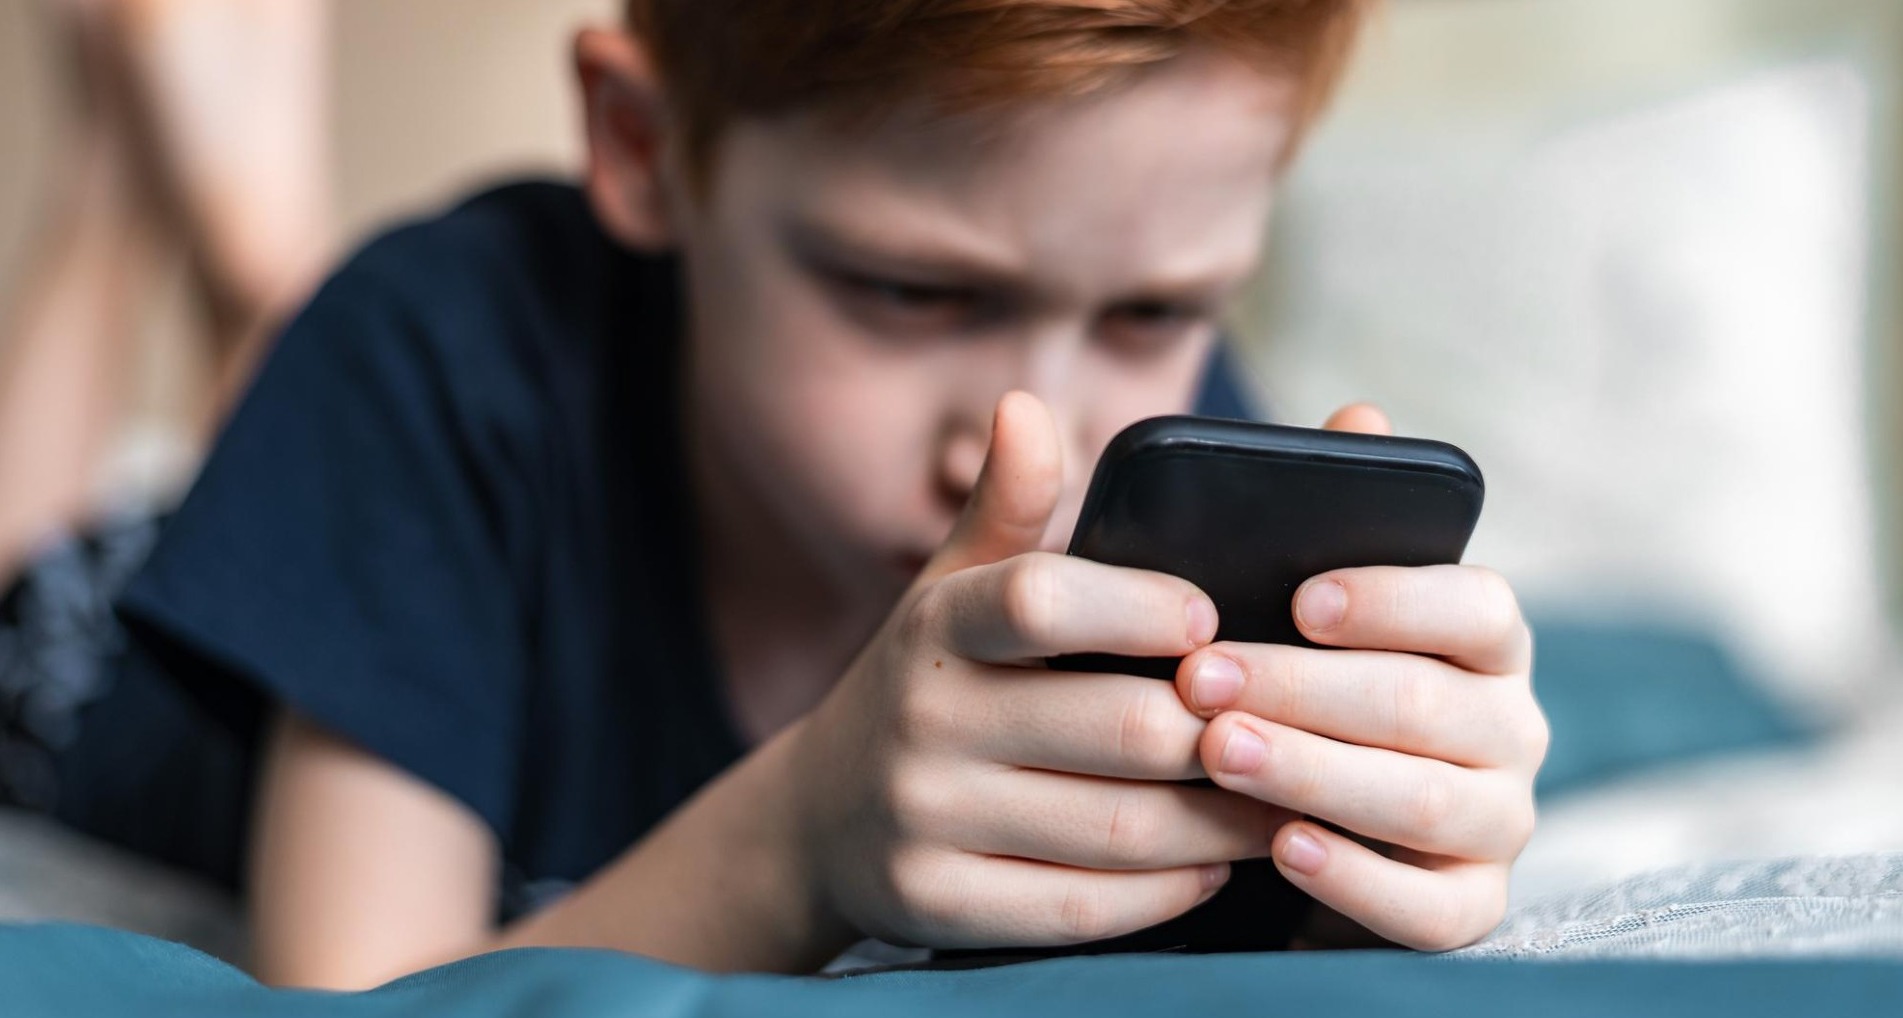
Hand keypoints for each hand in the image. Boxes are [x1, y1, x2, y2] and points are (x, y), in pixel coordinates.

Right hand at [786, 392, 1290, 949]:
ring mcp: (925, 818)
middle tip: (1305, 726)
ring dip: (1223, 819)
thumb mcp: (952, 591)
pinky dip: (1167, 891)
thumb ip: (1008, 509)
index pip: (1043, 601)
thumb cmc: (933, 684)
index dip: (1142, 608)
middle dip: (1225, 729)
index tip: (1212, 620)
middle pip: (1119, 728)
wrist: (822, 816)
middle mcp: (923, 719)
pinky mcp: (938, 905)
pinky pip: (1085, 908)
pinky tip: (1213, 868)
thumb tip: (1023, 407)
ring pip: (1119, 829)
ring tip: (1290, 797)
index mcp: (939, 625)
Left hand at [1173, 404, 1546, 951]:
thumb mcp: (1297, 604)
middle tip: (1202, 678)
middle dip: (1305, 689)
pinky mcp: (1470, 908)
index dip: (1392, 599)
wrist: (1292, 827)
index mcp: (1483, 637)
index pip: (1475, 606)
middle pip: (1423, 704)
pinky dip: (1355, 877)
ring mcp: (1500, 821)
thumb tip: (1358, 410)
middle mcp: (1512, 726)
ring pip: (1422, 800)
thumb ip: (1327, 514)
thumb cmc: (1299, 686)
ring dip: (1314, 772)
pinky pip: (1430, 908)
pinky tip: (1280, 846)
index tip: (1300, 597)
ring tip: (1217, 750)